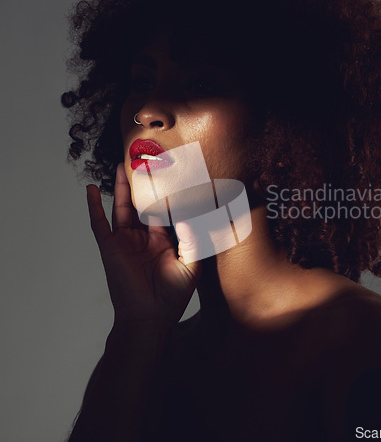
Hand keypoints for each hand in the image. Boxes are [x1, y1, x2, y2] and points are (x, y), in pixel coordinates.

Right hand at [86, 163, 201, 327]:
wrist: (151, 317)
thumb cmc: (173, 295)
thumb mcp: (191, 262)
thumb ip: (192, 236)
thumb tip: (188, 211)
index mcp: (162, 240)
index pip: (164, 210)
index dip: (167, 192)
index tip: (172, 172)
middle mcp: (143, 238)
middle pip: (141, 204)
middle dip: (143, 184)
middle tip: (145, 161)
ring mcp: (125, 241)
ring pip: (122, 208)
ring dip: (121, 187)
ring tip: (122, 166)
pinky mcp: (110, 247)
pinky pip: (99, 223)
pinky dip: (93, 206)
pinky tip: (91, 189)